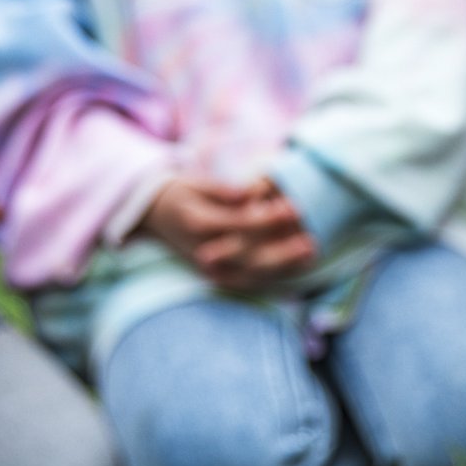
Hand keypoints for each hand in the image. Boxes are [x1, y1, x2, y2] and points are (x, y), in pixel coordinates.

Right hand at [140, 175, 316, 292]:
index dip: (267, 219)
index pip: (238, 224)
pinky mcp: (217, 276)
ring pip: (250, 274)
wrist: (155, 217)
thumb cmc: (181, 194)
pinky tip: (298, 267)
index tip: (294, 208)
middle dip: (281, 252)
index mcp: (197, 223)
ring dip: (283, 267)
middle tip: (310, 242)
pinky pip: (248, 281)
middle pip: (247, 257)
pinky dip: (274, 276)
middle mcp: (203, 251)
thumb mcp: (195, 184)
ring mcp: (210, 268)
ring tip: (311, 254)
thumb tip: (252, 192)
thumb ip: (223, 190)